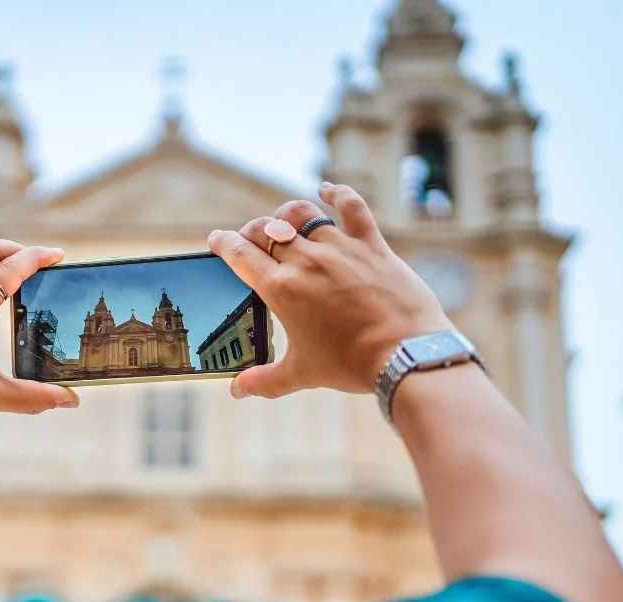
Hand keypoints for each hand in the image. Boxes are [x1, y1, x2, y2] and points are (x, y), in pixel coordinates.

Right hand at [208, 183, 450, 396]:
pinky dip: (338, 193)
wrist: (405, 354)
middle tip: (251, 240)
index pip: (240, 254)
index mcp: (281, 289)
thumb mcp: (301, 374)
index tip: (217, 240)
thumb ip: (264, 381)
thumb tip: (237, 391)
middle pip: (266, 230)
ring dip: (286, 214)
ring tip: (283, 221)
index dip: (223, 243)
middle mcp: (306, 260)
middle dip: (252, 231)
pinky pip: (352, 207)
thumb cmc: (351, 365)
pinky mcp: (371, 244)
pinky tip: (328, 189)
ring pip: (302, 214)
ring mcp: (340, 248)